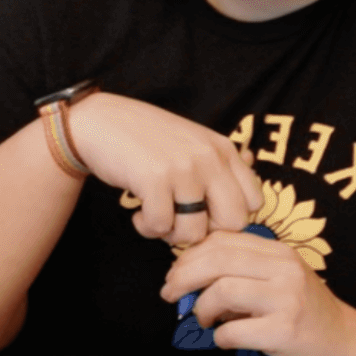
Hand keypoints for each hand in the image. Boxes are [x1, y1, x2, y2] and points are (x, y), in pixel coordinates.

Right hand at [65, 93, 262, 247]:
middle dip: (208, 231)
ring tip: (156, 216)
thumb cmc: (146, 136)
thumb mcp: (193, 140)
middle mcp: (209, 158)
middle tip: (183, 222)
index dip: (230, 216)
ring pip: (195, 232)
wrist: (101, 121)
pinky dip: (147, 227)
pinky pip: (161, 227)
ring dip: (171, 233)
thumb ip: (220, 158)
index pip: (254, 201)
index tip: (205, 213)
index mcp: (223, 149)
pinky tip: (138, 213)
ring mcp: (183, 169)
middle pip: (235, 222)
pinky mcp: (154, 180)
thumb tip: (252, 163)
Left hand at [161, 230, 355, 355]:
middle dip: (183, 278)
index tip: (175, 274)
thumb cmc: (306, 316)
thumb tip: (186, 275)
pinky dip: (221, 338)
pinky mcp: (286, 333)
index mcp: (280, 253)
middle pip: (216, 260)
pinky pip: (234, 331)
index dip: (189, 256)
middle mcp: (285, 270)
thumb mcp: (280, 282)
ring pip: (222, 291)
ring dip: (202, 309)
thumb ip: (242, 272)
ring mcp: (288, 300)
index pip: (222, 240)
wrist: (352, 347)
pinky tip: (227, 340)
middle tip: (170, 295)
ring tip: (205, 320)